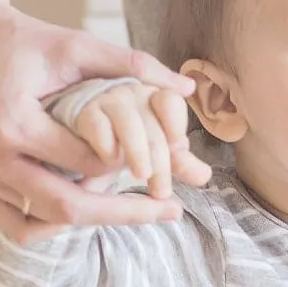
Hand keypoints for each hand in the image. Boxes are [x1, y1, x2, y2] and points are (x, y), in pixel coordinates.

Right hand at [0, 3, 207, 241]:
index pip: (88, 166)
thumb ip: (132, 65)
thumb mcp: (76, 45)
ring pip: (46, 223)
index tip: (155, 165)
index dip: (125, 167)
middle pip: (69, 208)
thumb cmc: (23, 39)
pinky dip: (52, 223)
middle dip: (125, 213)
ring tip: (119, 198)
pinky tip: (80, 204)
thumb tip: (187, 87)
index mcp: (14, 123)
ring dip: (88, 216)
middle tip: (170, 213)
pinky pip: (19, 226)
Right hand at [75, 82, 212, 199]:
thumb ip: (180, 163)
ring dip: (138, 151)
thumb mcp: (157, 154)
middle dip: (161, 161)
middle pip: (153, 124)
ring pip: (128, 122)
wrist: (84, 134)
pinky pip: (97, 126)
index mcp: (156, 101)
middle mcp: (134, 95)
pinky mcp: (83, 113)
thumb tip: (204, 176)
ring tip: (142, 175)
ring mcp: (108, 101)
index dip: (175, 122)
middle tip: (161, 191)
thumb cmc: (126, 140)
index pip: (171, 103)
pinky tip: (111, 162)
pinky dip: (106, 145)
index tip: (177, 145)